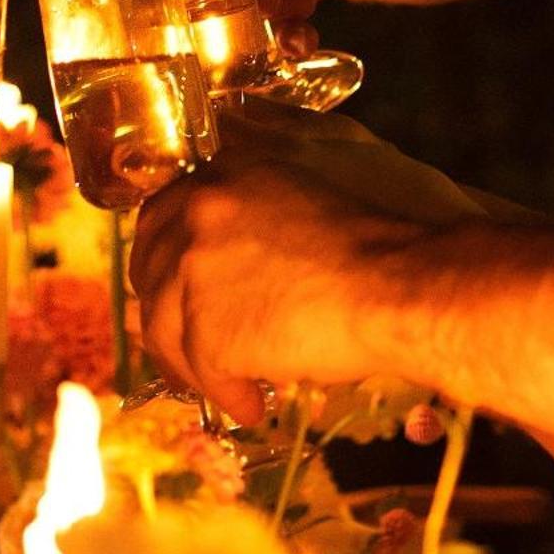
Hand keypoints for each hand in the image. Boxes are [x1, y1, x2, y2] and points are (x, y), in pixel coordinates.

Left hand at [129, 107, 487, 423]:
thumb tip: (243, 147)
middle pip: (151, 271)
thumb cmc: (388, 229)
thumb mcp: (331, 156)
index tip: (177, 287)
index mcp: (223, 173)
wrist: (403, 284)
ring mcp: (196, 272)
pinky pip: (201, 372)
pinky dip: (225, 395)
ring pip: (164, 328)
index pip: (162, 215)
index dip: (166, 258)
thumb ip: (277, 149)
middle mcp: (198, 213)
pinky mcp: (208, 331)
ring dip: (192, 363)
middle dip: (165, 312)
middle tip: (191, 343)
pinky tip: (254, 406)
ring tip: (228, 385)